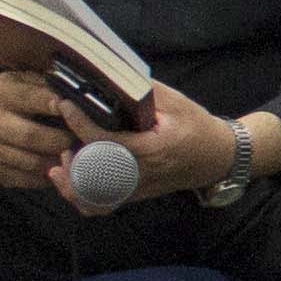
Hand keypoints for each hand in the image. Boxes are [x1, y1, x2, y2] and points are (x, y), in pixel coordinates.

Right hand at [0, 70, 75, 188]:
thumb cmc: (3, 97)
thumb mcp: (16, 80)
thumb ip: (42, 83)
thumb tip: (74, 92)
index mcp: (1, 96)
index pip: (29, 99)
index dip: (54, 105)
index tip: (72, 108)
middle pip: (32, 136)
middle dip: (62, 139)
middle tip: (80, 138)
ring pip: (32, 162)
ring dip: (59, 161)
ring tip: (75, 155)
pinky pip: (27, 180)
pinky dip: (48, 177)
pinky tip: (60, 167)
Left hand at [51, 80, 240, 214]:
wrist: (217, 157)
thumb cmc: (197, 127)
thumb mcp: (176, 102)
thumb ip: (143, 91)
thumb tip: (111, 75)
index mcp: (151, 148)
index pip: (105, 139)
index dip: (79, 122)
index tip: (64, 105)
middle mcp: (141, 173)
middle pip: (92, 173)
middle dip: (71, 154)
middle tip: (63, 135)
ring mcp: (136, 188)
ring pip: (92, 196)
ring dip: (70, 180)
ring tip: (64, 159)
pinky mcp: (134, 195)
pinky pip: (100, 205)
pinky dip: (81, 197)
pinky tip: (72, 180)